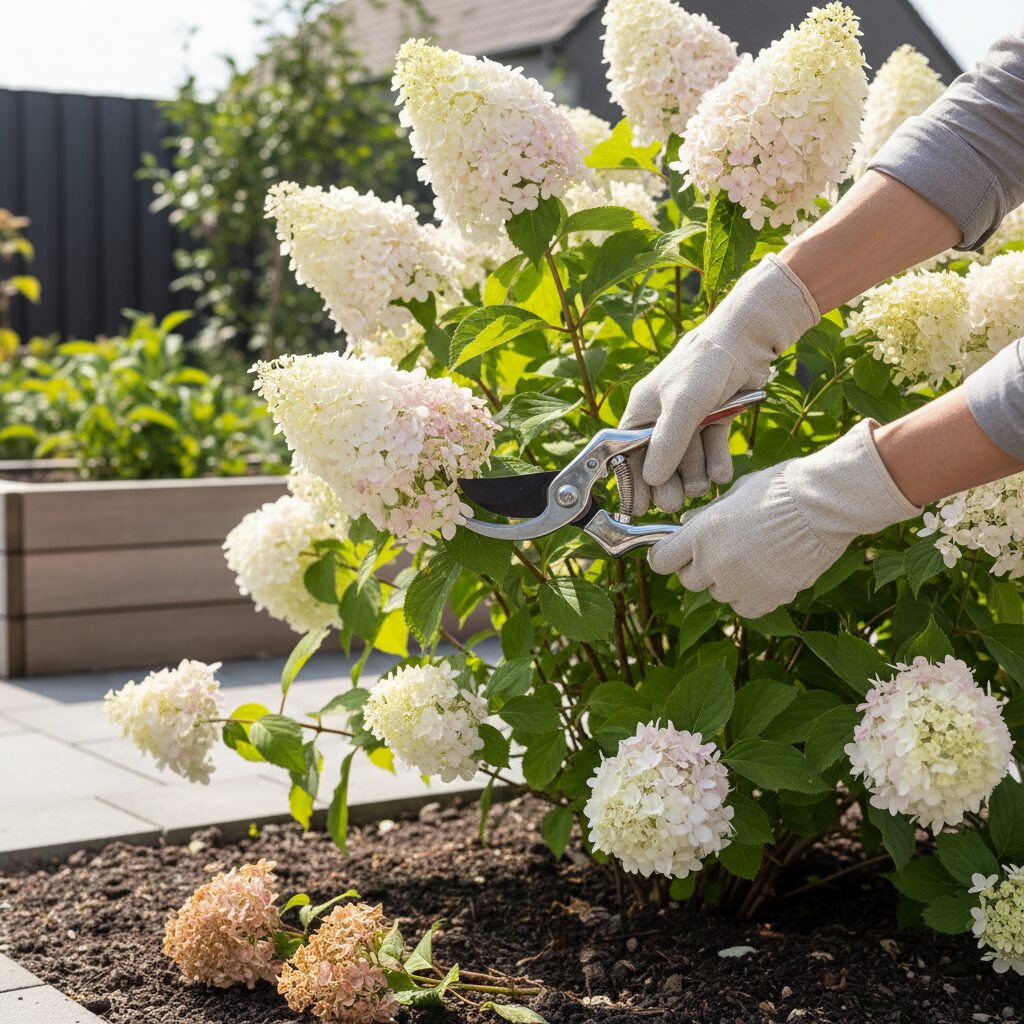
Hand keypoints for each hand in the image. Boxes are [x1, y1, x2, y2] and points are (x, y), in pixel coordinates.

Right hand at [619, 253, 818, 513]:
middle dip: (668, 483)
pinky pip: (711, 450)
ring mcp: (690, 421)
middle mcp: (663, 418)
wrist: (746, 342)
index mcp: (643, 411)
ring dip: (695, 474)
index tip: (638, 508)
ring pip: (688, 459)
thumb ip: (667, 443)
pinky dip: (715, 462)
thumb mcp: (682, 406)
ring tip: (703, 483)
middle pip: (660, 462)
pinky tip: (721, 474)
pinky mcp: (715, 420)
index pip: (628, 453)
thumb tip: (651, 480)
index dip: (632, 480)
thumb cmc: (704, 366)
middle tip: (674, 503)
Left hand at [647, 420, 921, 617]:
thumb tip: (685, 526)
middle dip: (698, 568)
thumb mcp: (734, 494)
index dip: (667, 556)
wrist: (825, 504)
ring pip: (720, 594)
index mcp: (701, 535)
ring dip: (727, 581)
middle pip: (689, 581)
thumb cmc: (780, 489)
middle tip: (719, 551)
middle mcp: (715, 565)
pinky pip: (747, 607)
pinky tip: (766, 573)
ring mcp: (741, 585)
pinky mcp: (768, 598)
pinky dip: (751, 595)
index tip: (674, 553)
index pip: (661, 561)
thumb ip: (706, 517)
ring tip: (752, 557)